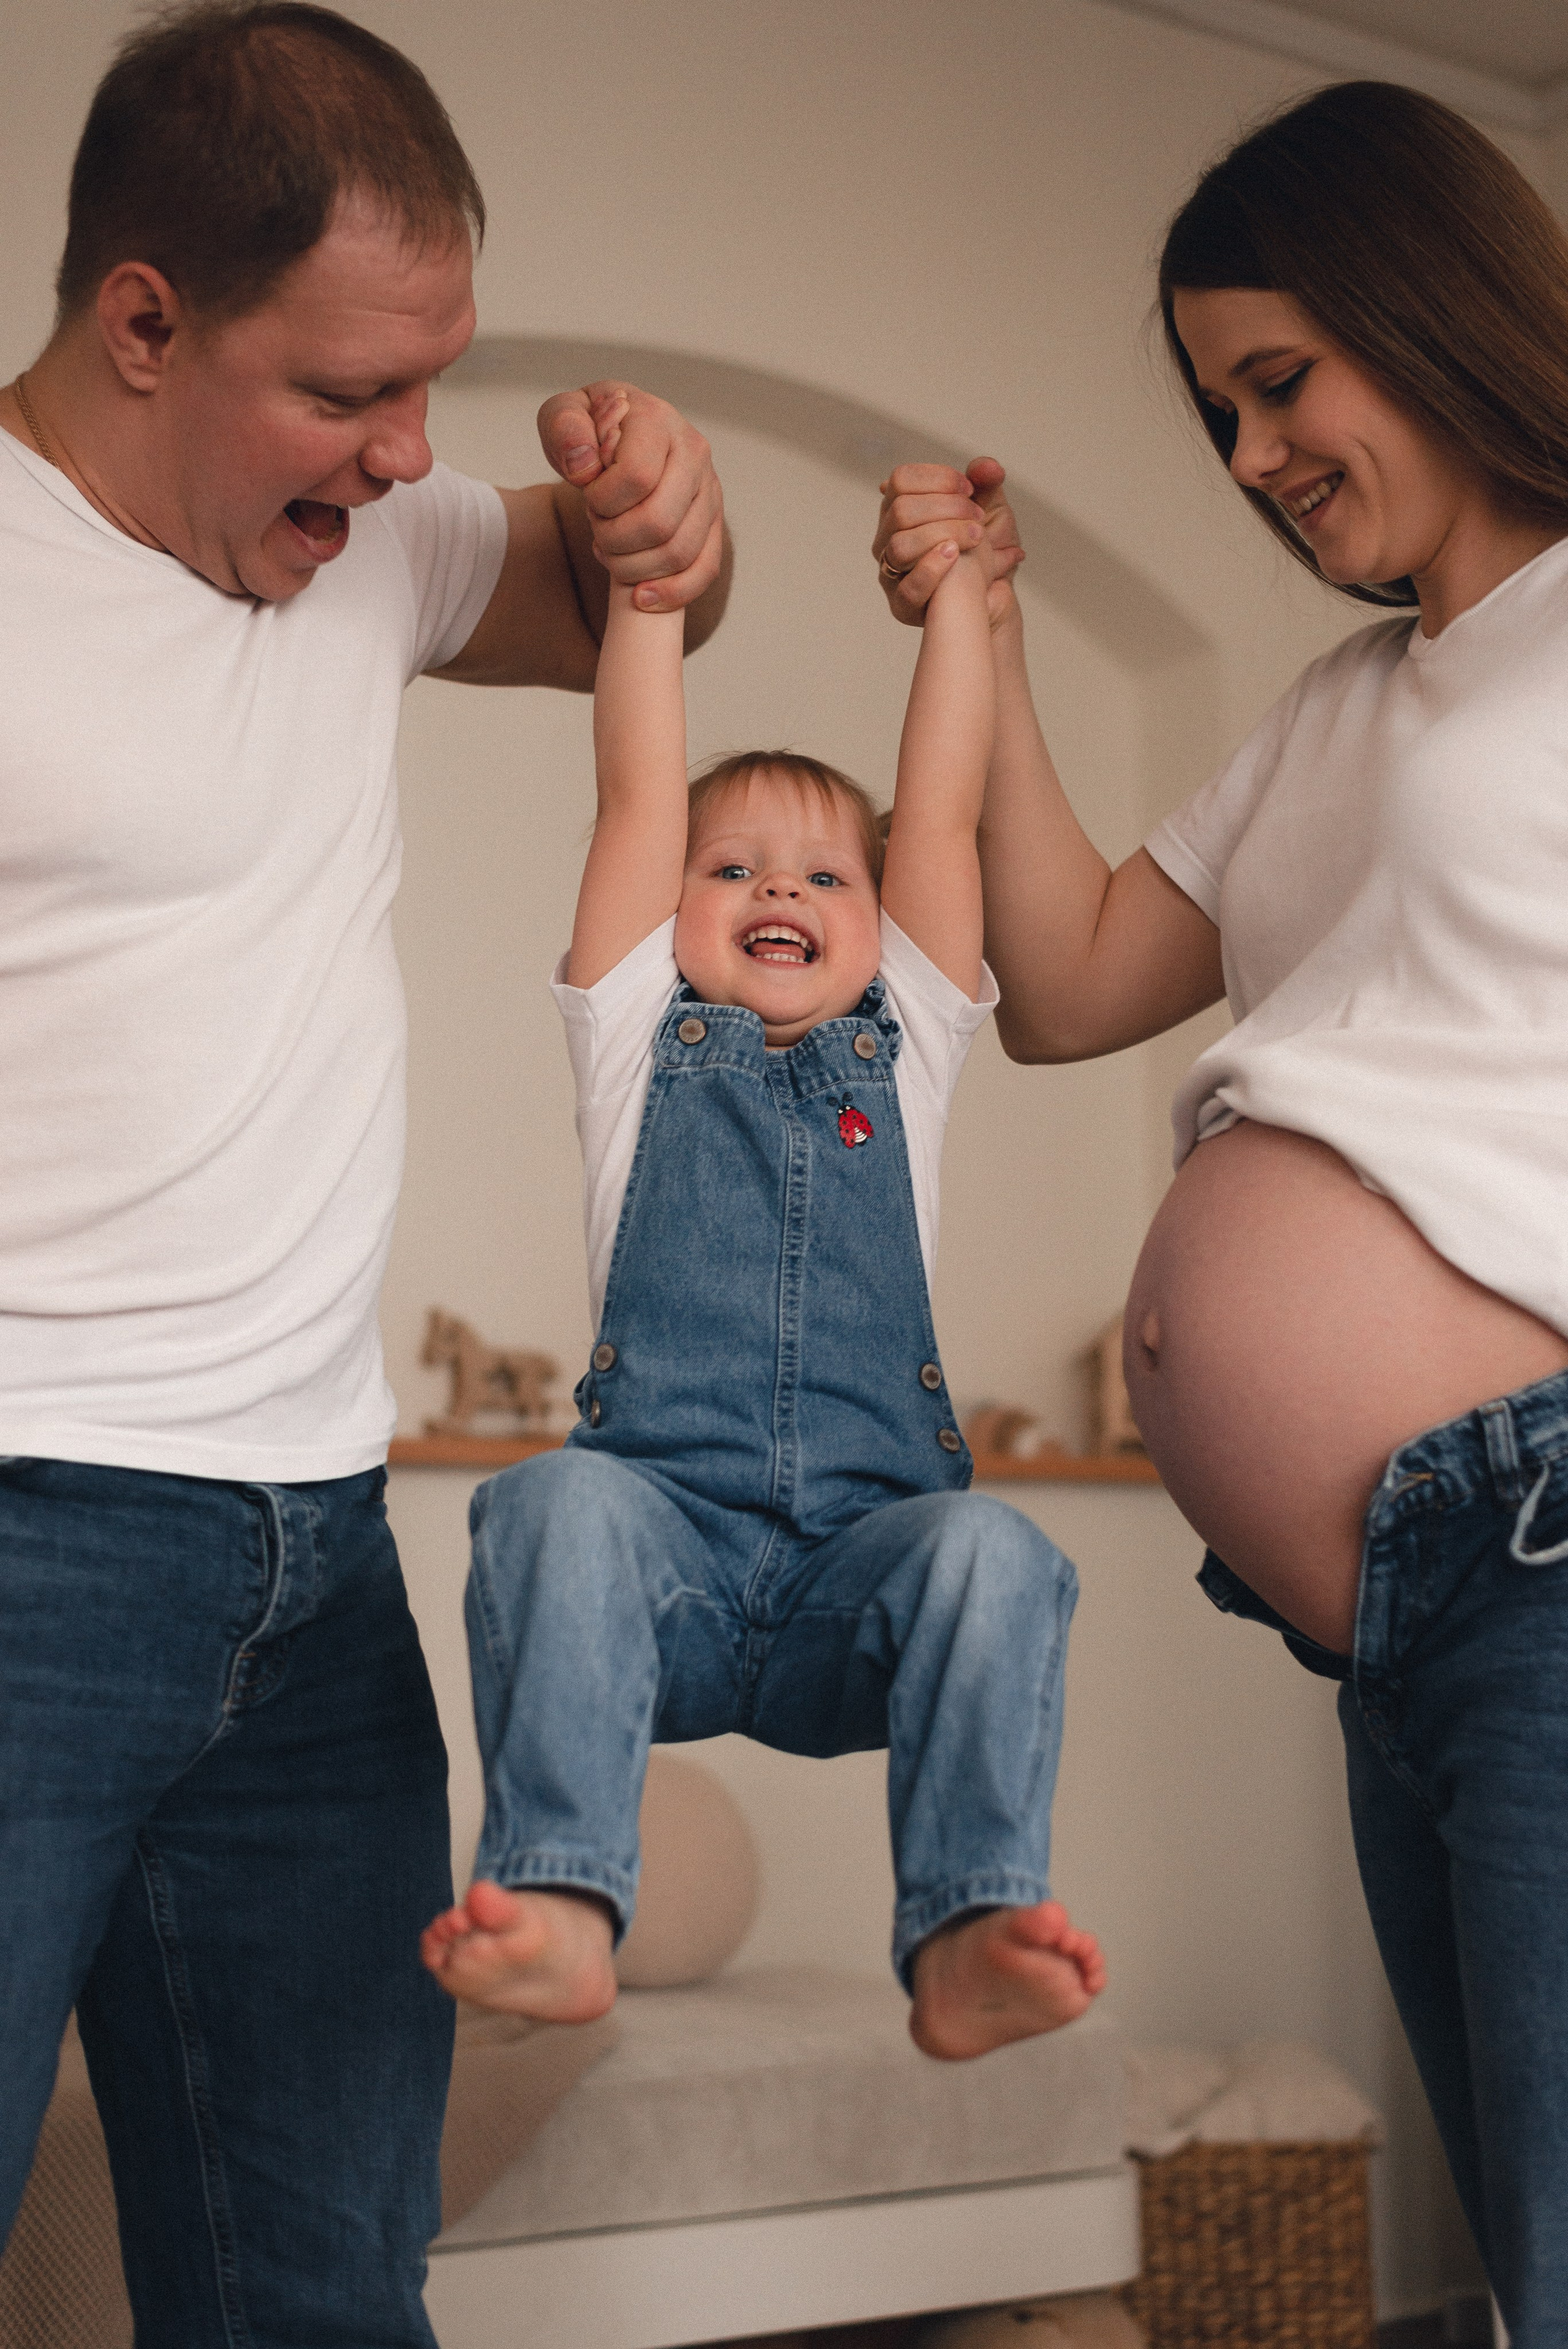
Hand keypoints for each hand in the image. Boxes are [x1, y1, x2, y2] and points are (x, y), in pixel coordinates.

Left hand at [538, 381, 723, 611]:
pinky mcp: (713, 522)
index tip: (588, 497)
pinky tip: (640, 597)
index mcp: (658, 420)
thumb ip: (564, 428)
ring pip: (679, 553)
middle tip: (597, 527)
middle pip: (659, 523)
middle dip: (614, 539)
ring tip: (610, 549)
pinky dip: (673, 593)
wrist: (620, 438)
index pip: (637, 477)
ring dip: (632, 566)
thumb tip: (584, 466)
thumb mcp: (563, 414)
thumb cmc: (589, 430)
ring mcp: (709, 490)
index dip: (603, 502)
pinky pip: (705, 570)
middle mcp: (694, 453)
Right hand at [874, 457, 1022, 626]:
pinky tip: (955, 556)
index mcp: (899, 509)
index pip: (900, 480)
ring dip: (942, 535)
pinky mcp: (902, 606)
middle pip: (900, 510)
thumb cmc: (983, 549)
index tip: (969, 489)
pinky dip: (932, 568)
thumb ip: (988, 483)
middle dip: (946, 508)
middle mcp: (887, 539)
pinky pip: (908, 588)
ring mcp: (890, 573)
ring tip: (974, 537)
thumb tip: (986, 467)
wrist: (991, 595)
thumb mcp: (991, 510)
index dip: (937, 478)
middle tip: (977, 517)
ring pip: (900, 546)